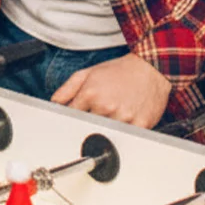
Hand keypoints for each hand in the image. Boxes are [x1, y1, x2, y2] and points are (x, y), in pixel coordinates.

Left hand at [49, 54, 171, 126]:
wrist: (150, 68)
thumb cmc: (120, 71)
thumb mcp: (89, 73)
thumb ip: (67, 89)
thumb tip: (55, 104)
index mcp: (91, 94)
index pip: (72, 117)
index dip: (74, 117)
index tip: (79, 116)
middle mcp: (106, 107)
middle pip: (89, 127)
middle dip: (91, 122)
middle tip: (101, 112)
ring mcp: (123, 117)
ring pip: (107, 134)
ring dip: (108, 128)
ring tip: (116, 113)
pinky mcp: (140, 125)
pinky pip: (127, 137)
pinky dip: (125, 132)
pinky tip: (128, 118)